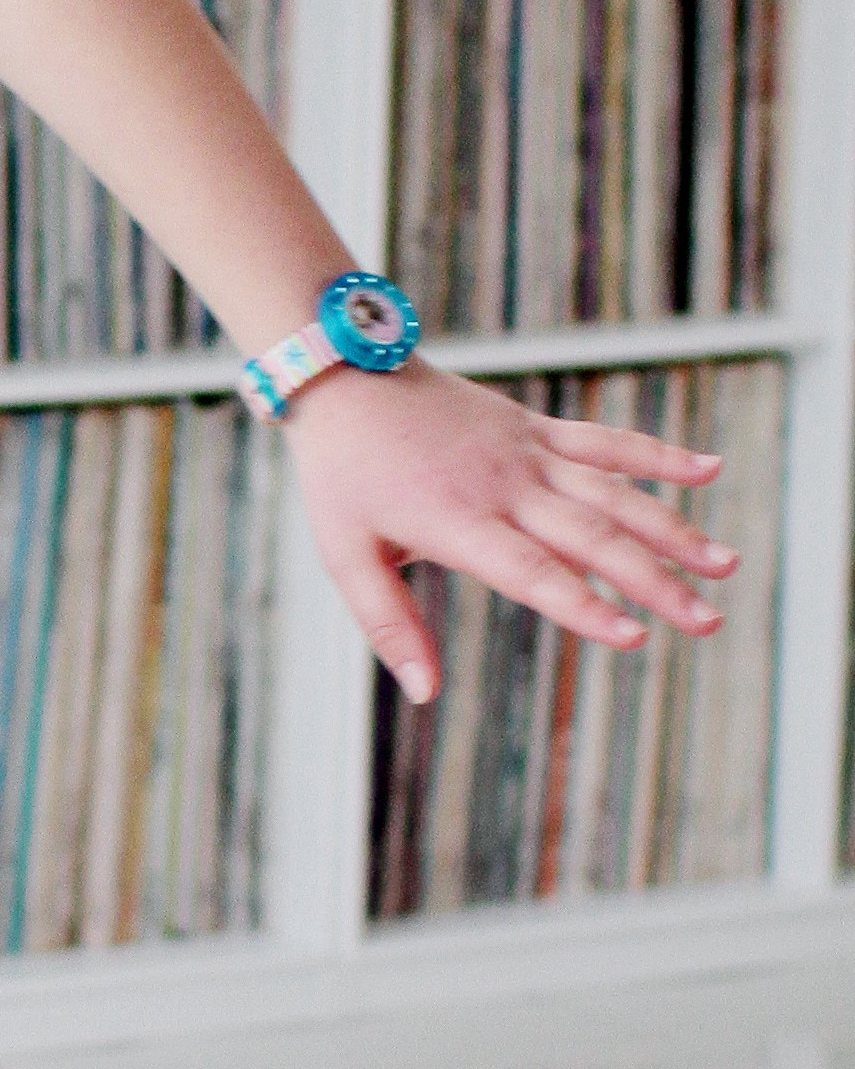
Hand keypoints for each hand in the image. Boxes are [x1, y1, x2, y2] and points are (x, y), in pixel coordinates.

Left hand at [280, 359, 733, 703]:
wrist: (344, 375)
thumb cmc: (343, 476)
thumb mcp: (346, 556)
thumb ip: (390, 625)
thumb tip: (424, 693)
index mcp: (458, 522)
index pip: (532, 571)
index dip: (584, 605)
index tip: (634, 637)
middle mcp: (504, 486)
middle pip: (592, 537)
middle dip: (654, 581)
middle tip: (708, 621)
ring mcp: (526, 452)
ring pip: (614, 491)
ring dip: (673, 528)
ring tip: (725, 565)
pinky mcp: (535, 428)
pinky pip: (605, 442)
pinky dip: (658, 454)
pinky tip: (710, 469)